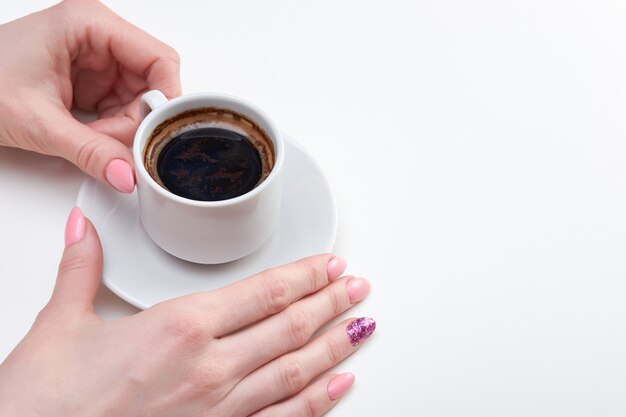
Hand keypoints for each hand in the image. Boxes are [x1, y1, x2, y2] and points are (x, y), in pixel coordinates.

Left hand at [0, 0, 180, 192]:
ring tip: (90, 138)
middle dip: (139, 120)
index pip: (157, 58)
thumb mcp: (39, 122)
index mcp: (88, 25)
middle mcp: (98, 39)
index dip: (169, 96)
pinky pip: (122, 110)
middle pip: (152, 83)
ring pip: (140, 101)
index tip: (166, 131)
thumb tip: (128, 175)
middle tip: (119, 146)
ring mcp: (97, 62)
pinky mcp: (93, 83)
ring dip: (123, 129)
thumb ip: (90, 151)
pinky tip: (89, 135)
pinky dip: (112, 131)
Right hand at [0, 207, 373, 416]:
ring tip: (361, 324)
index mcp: (179, 327)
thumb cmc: (46, 403)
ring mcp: (219, 409)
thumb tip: (83, 229)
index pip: (262, 291)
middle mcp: (209, 367)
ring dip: (333, 344)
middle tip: (357, 286)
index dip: (304, 275)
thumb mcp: (60, 325)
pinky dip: (316, 402)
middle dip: (329, 303)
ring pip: (295, 369)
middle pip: (288, 326)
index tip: (328, 264)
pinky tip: (338, 386)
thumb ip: (82, 269)